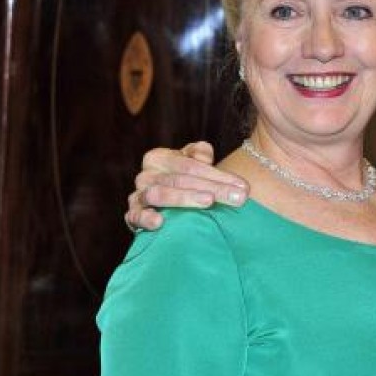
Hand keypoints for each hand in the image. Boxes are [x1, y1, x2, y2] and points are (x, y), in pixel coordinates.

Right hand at [126, 141, 248, 230]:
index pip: (190, 165)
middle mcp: (145, 175)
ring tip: (208, 202)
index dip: (218, 175)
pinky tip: (161, 222)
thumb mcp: (193, 162)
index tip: (243, 187)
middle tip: (237, 198)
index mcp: (158, 158)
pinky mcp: (132, 216)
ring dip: (184, 198)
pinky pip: (135, 216)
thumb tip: (205, 154)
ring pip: (158, 194)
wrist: (166, 203)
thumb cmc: (184, 180)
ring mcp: (137, 196)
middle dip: (212, 188)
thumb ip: (200, 153)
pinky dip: (146, 218)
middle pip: (180, 179)